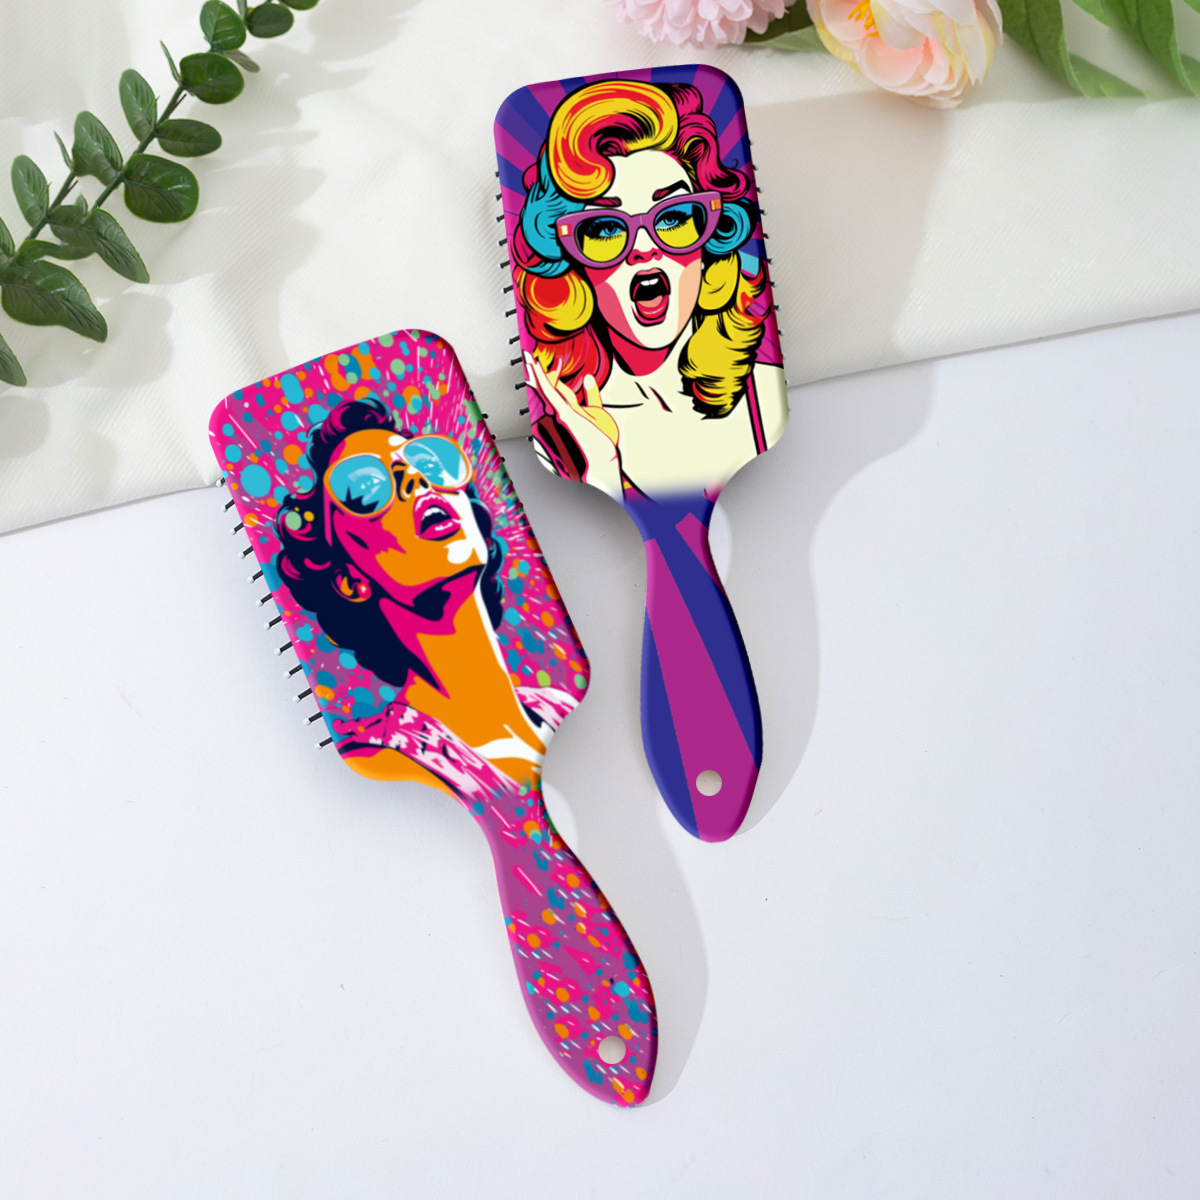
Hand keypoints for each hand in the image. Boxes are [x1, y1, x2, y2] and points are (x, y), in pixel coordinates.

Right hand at [523, 352, 621, 498]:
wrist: (603, 462)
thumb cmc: (602, 443)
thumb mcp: (600, 414)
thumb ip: (592, 395)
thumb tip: (587, 377)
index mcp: (569, 412)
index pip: (556, 390)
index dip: (550, 375)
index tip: (544, 363)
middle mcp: (562, 413)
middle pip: (550, 388)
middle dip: (540, 373)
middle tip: (530, 356)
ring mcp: (563, 414)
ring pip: (548, 389)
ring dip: (538, 374)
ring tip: (530, 359)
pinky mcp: (566, 414)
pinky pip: (552, 394)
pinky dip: (543, 380)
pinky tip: (535, 368)